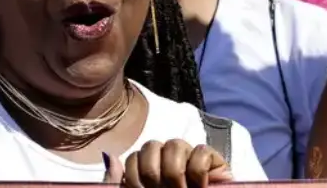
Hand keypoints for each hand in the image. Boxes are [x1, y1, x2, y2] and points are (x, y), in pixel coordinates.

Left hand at [109, 140, 231, 187]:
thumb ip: (116, 183)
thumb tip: (110, 155)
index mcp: (149, 173)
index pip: (135, 155)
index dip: (135, 176)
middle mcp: (169, 163)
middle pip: (152, 145)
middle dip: (152, 174)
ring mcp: (192, 161)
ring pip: (175, 143)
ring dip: (174, 172)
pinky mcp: (216, 164)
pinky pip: (202, 151)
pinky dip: (198, 172)